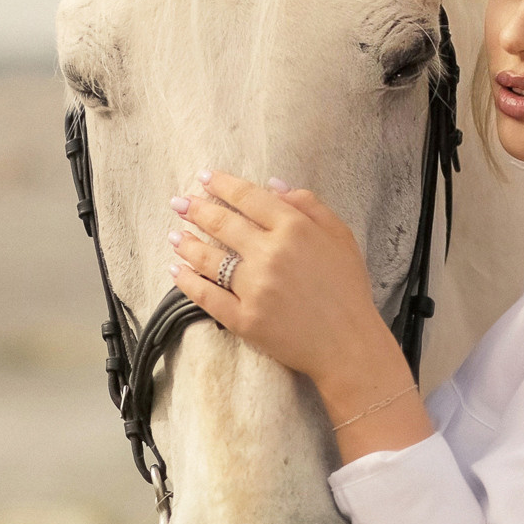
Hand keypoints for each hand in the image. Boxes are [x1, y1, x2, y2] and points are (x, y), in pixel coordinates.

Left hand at [166, 169, 403, 391]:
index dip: (222, 184)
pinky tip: (177, 270)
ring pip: (209, 258)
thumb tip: (274, 185)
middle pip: (223, 223)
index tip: (203, 178)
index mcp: (295, 229)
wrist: (348, 345)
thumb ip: (310, 205)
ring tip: (175, 236)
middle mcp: (270, 254)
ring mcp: (254, 288)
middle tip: (178, 203)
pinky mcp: (243, 319)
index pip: (249, 197)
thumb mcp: (341, 237)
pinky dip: (187, 281)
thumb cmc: (348, 289)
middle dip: (196, 209)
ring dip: (187, 243)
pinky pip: (206, 295)